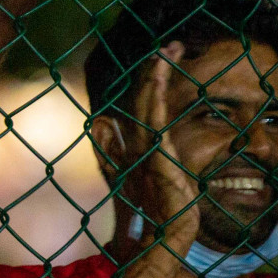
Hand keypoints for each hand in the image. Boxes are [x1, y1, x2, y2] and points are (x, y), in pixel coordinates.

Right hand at [130, 42, 200, 244]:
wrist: (166, 231)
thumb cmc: (159, 213)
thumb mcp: (143, 186)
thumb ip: (128, 166)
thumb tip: (109, 145)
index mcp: (135, 150)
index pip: (138, 109)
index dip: (146, 84)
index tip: (156, 64)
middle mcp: (137, 142)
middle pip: (144, 99)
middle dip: (154, 72)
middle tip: (168, 46)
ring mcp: (144, 145)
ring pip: (149, 100)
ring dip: (157, 73)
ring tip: (169, 49)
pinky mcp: (157, 149)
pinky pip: (156, 113)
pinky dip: (157, 90)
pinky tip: (160, 71)